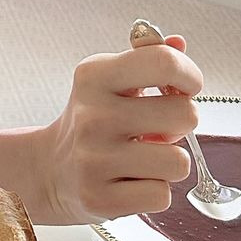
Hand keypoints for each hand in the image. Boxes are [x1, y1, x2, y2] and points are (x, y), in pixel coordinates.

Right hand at [31, 36, 202, 224]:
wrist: (51, 168)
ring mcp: (94, 158)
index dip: (189, 76)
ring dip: (168, 162)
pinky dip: (154, 191)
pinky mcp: (100, 198)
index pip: (165, 63)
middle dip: (180, 123)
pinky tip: (132, 180)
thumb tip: (178, 42)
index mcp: (96, 75)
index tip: (183, 88)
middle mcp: (93, 114)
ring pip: (178, 162)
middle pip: (185, 114)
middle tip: (158, 127)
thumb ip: (147, 58)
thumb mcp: (112, 79)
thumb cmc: (94, 119)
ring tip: (144, 156)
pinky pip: (161, 196)